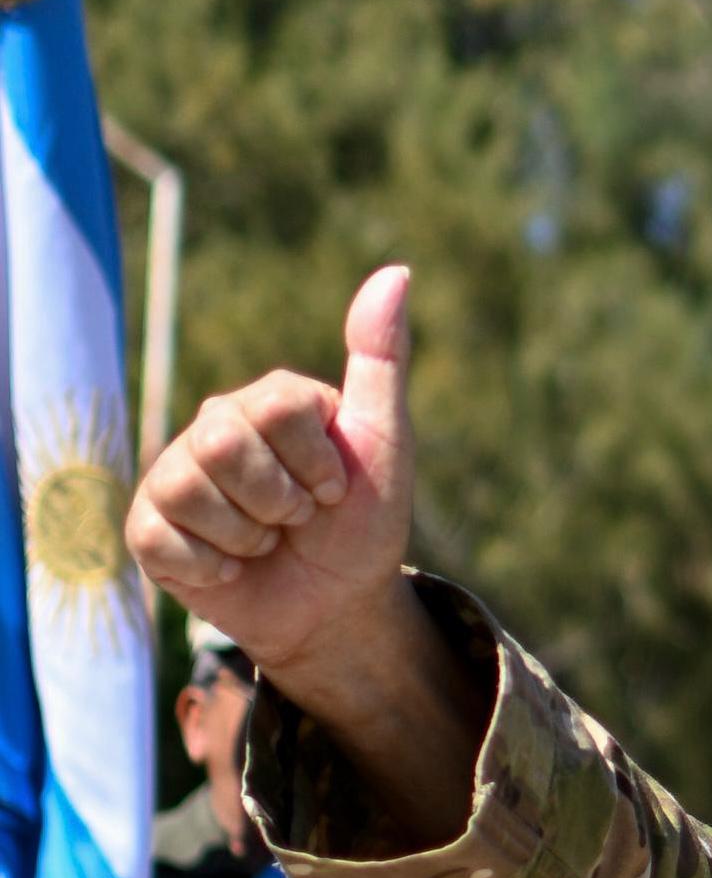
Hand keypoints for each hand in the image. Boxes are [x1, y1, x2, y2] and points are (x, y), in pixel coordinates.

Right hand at [127, 266, 415, 678]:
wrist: (338, 606)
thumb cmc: (363, 523)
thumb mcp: (386, 442)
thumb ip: (382, 360)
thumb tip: (396, 271)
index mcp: (267, 401)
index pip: (277, 407)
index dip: (317, 463)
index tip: (335, 488)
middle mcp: (213, 428)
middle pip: (224, 444)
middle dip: (281, 500)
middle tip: (298, 519)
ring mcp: (174, 477)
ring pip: (191, 490)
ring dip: (250, 536)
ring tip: (267, 542)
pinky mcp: (149, 530)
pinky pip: (165, 539)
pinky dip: (215, 567)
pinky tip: (232, 568)